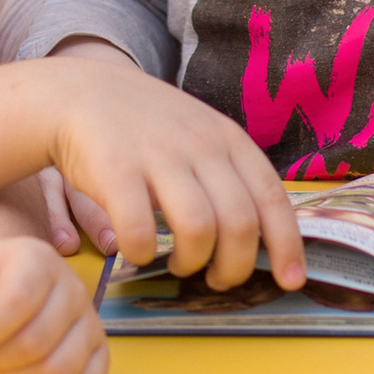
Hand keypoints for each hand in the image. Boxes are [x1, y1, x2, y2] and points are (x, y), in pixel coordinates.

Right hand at [40, 56, 306, 291]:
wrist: (82, 92)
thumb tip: (266, 236)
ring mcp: (158, 155)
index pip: (272, 198)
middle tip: (218, 279)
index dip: (287, 245)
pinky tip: (137, 251)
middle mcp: (200, 145)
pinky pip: (139, 230)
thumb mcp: (202, 135)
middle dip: (235, 266)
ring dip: (192, 262)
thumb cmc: (150, 127)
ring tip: (179, 264)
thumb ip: (231, 175)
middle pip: (239, 223)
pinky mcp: (115, 170)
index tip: (291, 281)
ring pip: (197, 229)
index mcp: (228, 138)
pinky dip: (142, 253)